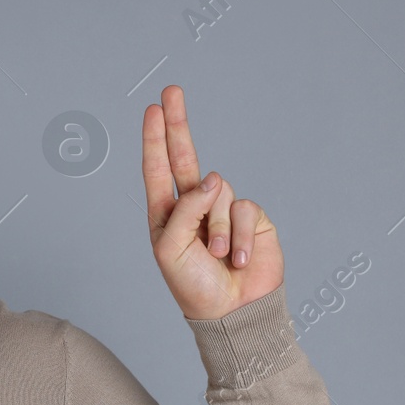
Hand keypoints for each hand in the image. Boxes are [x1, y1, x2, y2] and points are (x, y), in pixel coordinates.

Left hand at [141, 86, 282, 320]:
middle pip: (186, 157)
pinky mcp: (252, 219)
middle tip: (171, 91)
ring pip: (219, 192)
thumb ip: (183, 211)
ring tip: (217, 257)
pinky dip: (238, 235)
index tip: (152, 108)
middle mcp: (194, 206)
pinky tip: (237, 259)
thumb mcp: (171, 250)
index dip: (155, 139)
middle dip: (177, 124)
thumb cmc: (193, 286)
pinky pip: (244, 209)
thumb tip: (211, 178)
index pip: (159, 169)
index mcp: (166, 214)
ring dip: (217, 229)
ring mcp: (223, 210)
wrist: (233, 313)